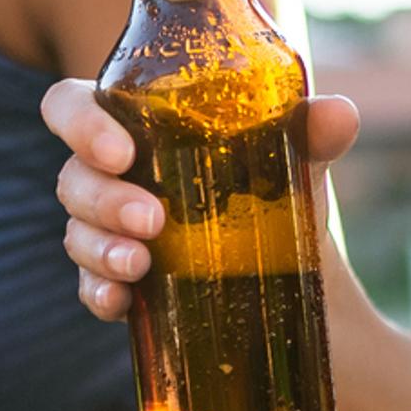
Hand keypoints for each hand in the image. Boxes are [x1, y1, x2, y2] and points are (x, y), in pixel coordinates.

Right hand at [41, 76, 360, 320]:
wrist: (297, 280)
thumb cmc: (280, 196)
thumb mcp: (297, 163)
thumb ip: (312, 133)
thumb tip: (338, 115)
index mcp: (136, 127)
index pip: (72, 108)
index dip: (80, 123)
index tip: (120, 150)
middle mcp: (114, 177)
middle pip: (73, 177)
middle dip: (104, 199)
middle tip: (152, 219)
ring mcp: (111, 233)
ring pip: (76, 233)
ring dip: (101, 249)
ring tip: (140, 264)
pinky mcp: (122, 285)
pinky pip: (90, 288)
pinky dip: (99, 293)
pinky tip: (121, 303)